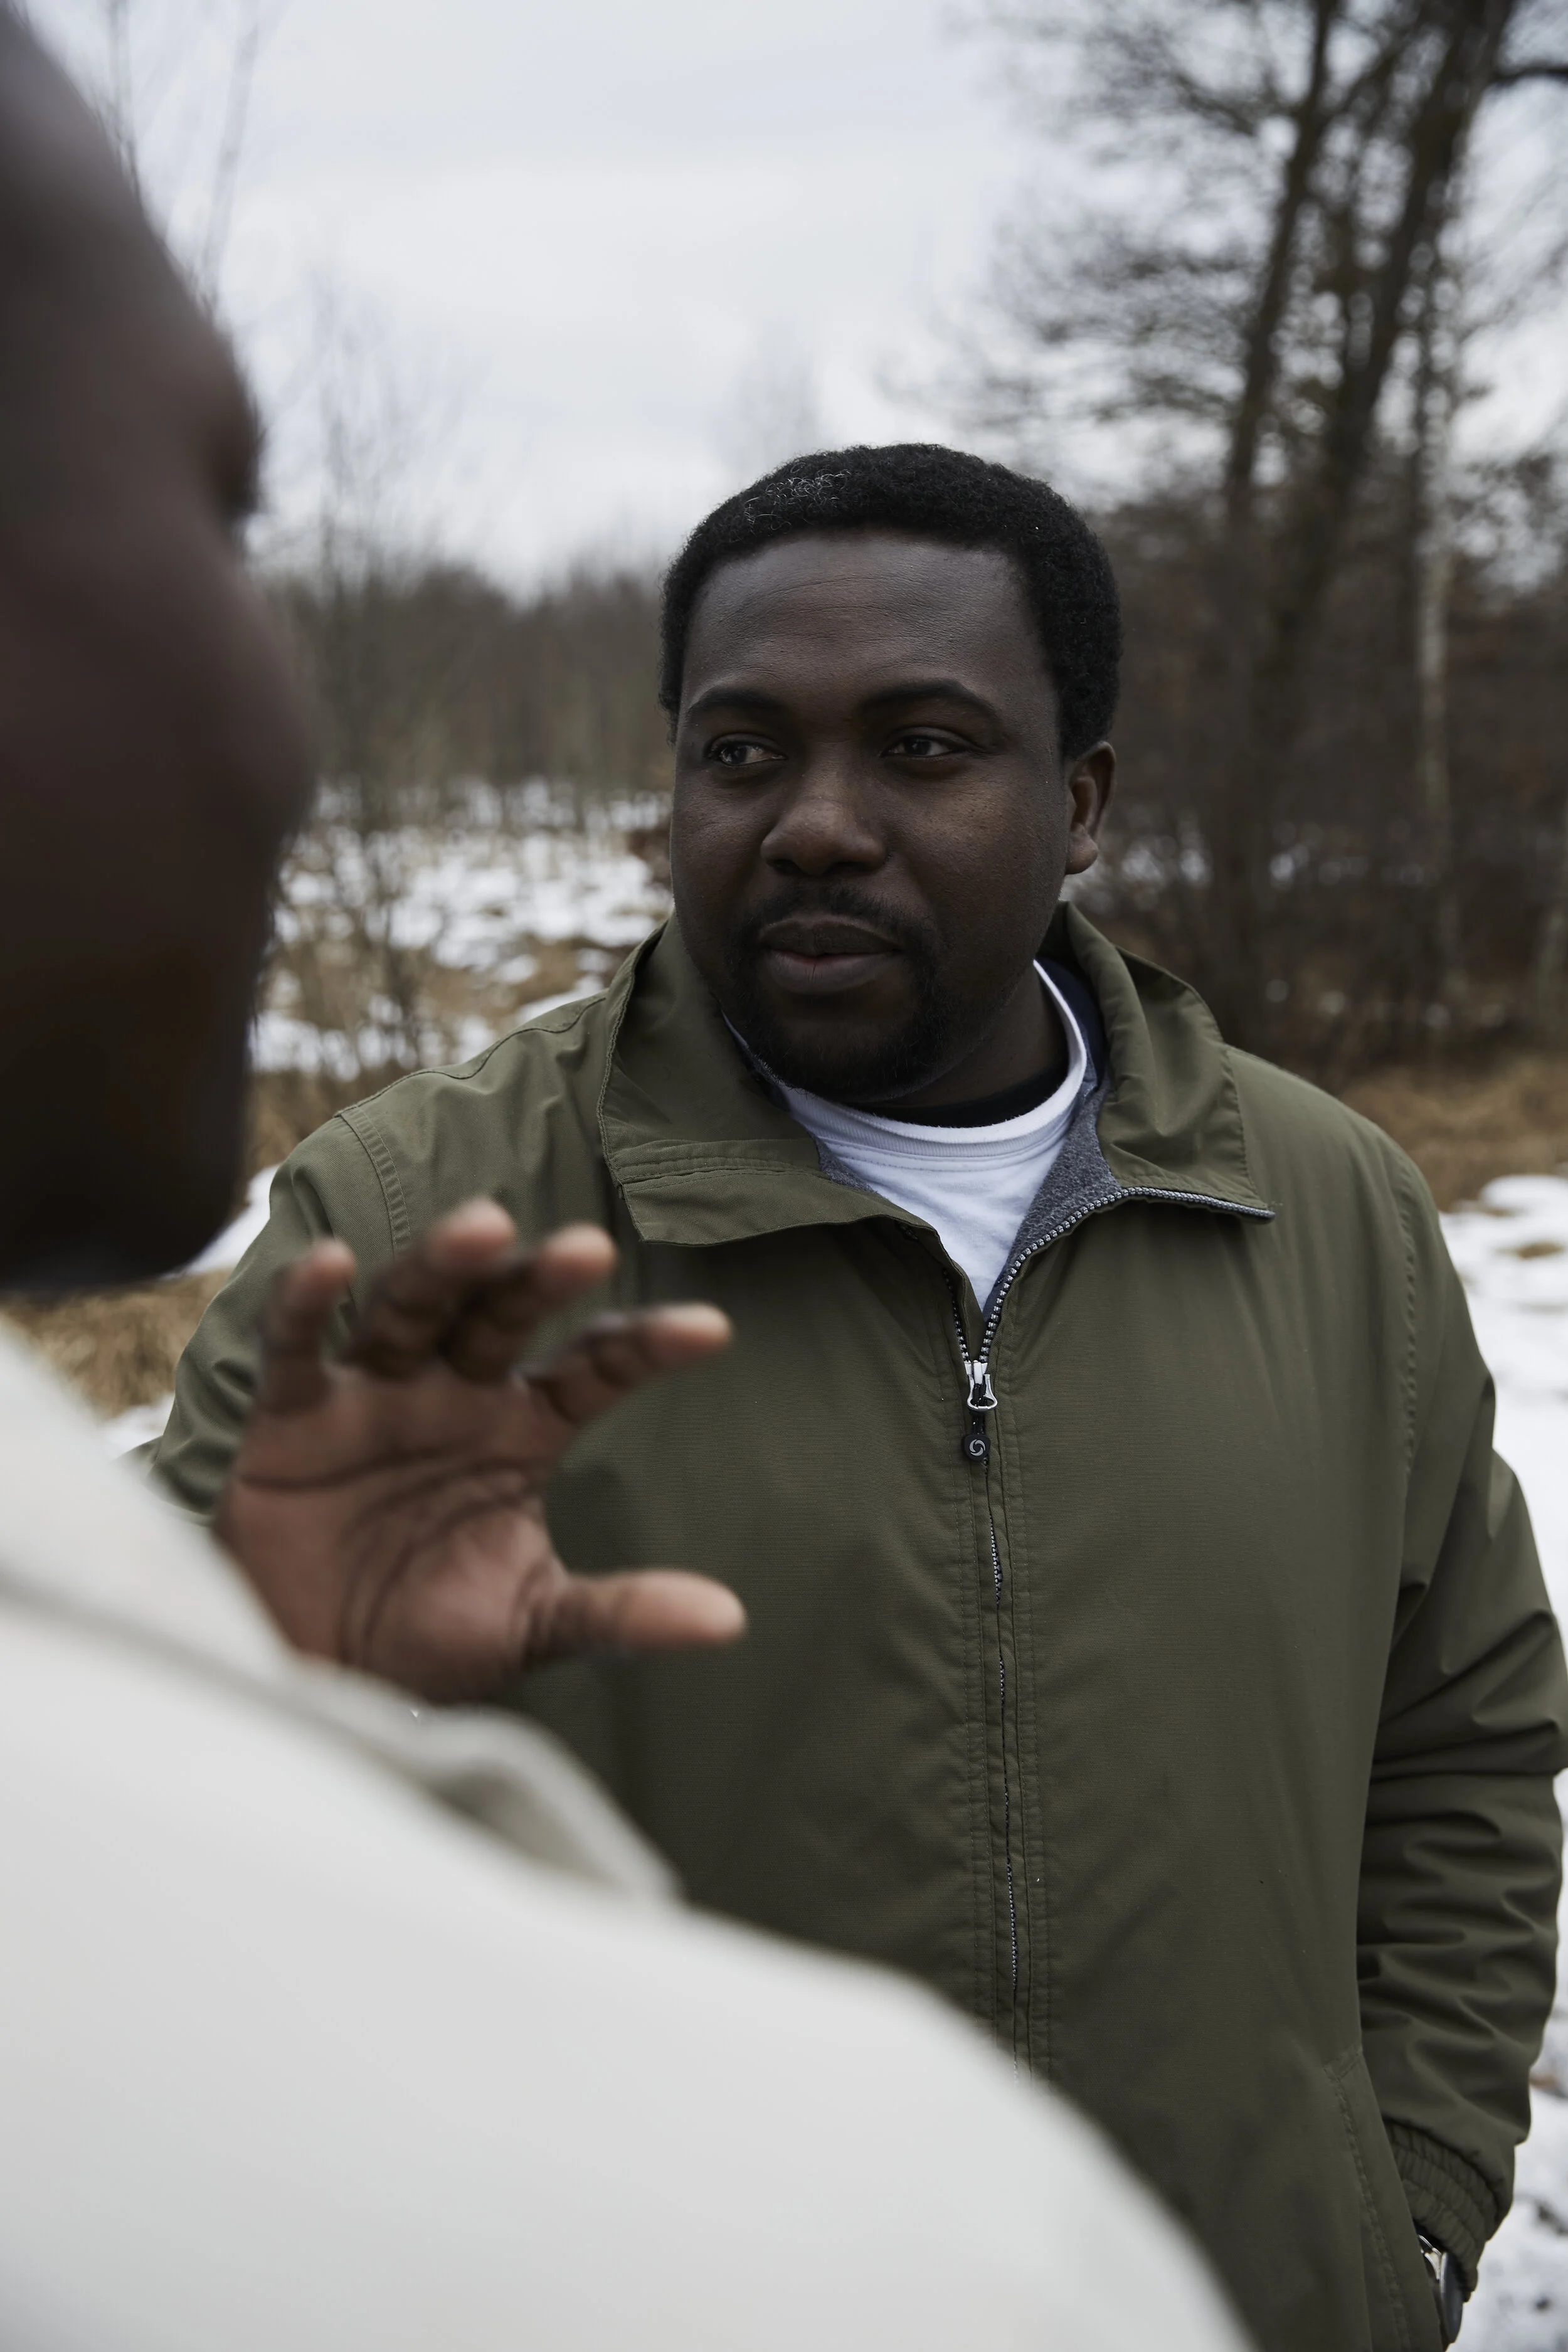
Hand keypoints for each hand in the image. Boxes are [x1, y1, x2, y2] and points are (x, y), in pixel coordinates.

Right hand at [214, 1202, 742, 1699]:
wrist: (319, 1677)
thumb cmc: (431, 1636)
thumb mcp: (534, 1625)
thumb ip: (620, 1612)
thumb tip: (729, 1620)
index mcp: (524, 1427)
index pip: (595, 1369)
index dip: (646, 1347)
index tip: (711, 1331)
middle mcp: (454, 1391)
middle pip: (501, 1314)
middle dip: (539, 1280)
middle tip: (587, 1248)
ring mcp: (373, 1393)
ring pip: (410, 1307)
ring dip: (444, 1264)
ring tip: (484, 1227)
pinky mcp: (290, 1415)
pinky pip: (295, 1348)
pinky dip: (304, 1302)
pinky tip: (331, 1262)